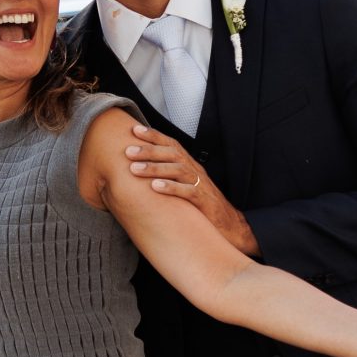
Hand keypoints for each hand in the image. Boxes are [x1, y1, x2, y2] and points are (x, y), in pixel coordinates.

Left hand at [125, 125, 258, 252]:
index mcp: (189, 165)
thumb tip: (138, 170)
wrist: (228, 226)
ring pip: (178, 170)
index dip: (154, 136)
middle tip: (128, 151)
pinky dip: (171, 188)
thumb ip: (166, 177)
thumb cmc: (200, 206)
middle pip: (173, 154)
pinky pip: (188, 192)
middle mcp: (195, 171)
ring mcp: (201, 185)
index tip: (134, 130)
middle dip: (149, 150)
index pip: (171, 145)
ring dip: (155, 168)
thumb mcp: (183, 187)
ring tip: (134, 169)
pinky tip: (155, 187)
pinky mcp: (204, 202)